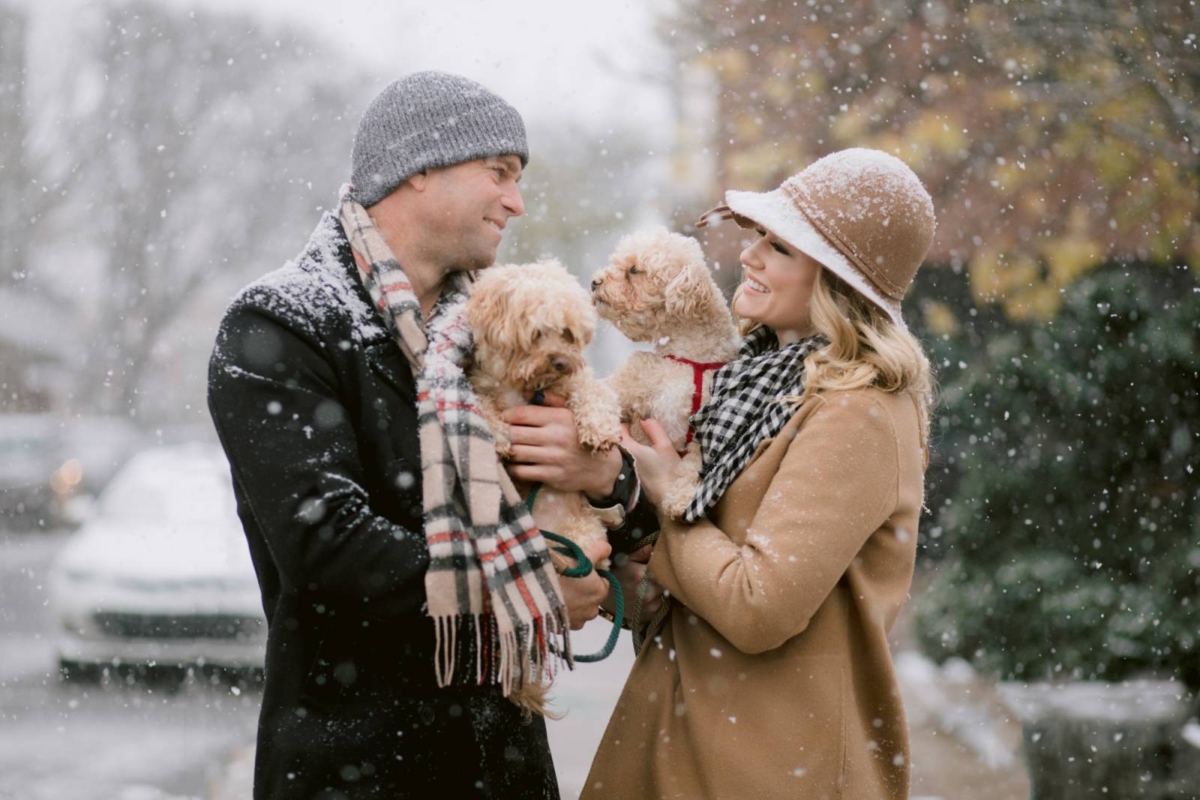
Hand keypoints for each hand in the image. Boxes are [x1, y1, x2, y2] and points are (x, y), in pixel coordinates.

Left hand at [502, 392, 622, 498]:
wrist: (601, 468)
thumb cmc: (581, 436)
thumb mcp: (572, 413)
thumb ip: (551, 400)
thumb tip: (526, 393)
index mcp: (560, 418)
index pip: (523, 414)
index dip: (508, 415)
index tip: (504, 417)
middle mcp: (556, 437)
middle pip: (515, 434)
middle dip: (503, 433)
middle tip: (499, 433)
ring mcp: (553, 458)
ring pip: (516, 453)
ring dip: (506, 450)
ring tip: (504, 447)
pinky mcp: (551, 475)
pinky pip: (522, 471)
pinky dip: (513, 467)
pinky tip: (513, 463)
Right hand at [557, 536, 612, 629]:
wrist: (535, 591)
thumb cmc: (561, 572)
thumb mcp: (581, 556)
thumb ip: (598, 550)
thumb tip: (607, 547)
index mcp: (600, 592)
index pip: (602, 583)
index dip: (591, 576)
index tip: (579, 571)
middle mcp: (592, 611)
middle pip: (591, 598)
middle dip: (582, 591)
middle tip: (567, 580)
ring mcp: (577, 622)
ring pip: (579, 611)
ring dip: (572, 604)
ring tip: (558, 591)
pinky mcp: (563, 629)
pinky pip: (566, 620)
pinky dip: (562, 613)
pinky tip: (552, 602)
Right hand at [603, 547, 663, 620]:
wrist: (606, 600)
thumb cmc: (615, 576)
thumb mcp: (624, 560)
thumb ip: (641, 552)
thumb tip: (655, 545)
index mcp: (642, 575)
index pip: (664, 569)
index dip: (664, 567)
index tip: (662, 565)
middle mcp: (647, 592)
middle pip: (667, 582)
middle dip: (663, 578)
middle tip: (655, 576)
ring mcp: (649, 605)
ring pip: (665, 594)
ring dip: (660, 590)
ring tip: (649, 587)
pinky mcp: (651, 615)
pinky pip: (662, 605)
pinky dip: (657, 600)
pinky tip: (647, 597)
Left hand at [619, 418, 681, 507]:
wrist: (670, 497)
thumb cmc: (669, 472)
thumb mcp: (665, 446)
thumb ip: (654, 429)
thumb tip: (644, 418)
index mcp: (629, 449)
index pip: (619, 429)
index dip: (625, 422)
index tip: (633, 419)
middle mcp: (622, 459)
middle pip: (618, 440)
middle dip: (624, 433)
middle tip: (635, 428)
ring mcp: (624, 469)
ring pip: (621, 450)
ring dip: (627, 444)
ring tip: (638, 439)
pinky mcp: (629, 476)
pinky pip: (625, 459)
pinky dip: (630, 454)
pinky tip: (641, 455)